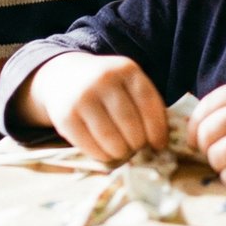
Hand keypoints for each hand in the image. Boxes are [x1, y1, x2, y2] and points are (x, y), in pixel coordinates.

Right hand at [24, 52, 166, 161]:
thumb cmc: (106, 87)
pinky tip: (106, 153)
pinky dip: (102, 155)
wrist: (65, 76)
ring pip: (111, 138)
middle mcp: (104, 79)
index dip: (157, 129)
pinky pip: (90, 146)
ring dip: (121, 152)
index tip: (159, 145)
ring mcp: (83, 97)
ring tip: (122, 152)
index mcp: (126, 69)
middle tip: (137, 149)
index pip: (149, 103)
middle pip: (130, 123)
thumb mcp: (128, 83)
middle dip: (138, 143)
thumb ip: (145, 105)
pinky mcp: (66, 116)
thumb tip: (160, 144)